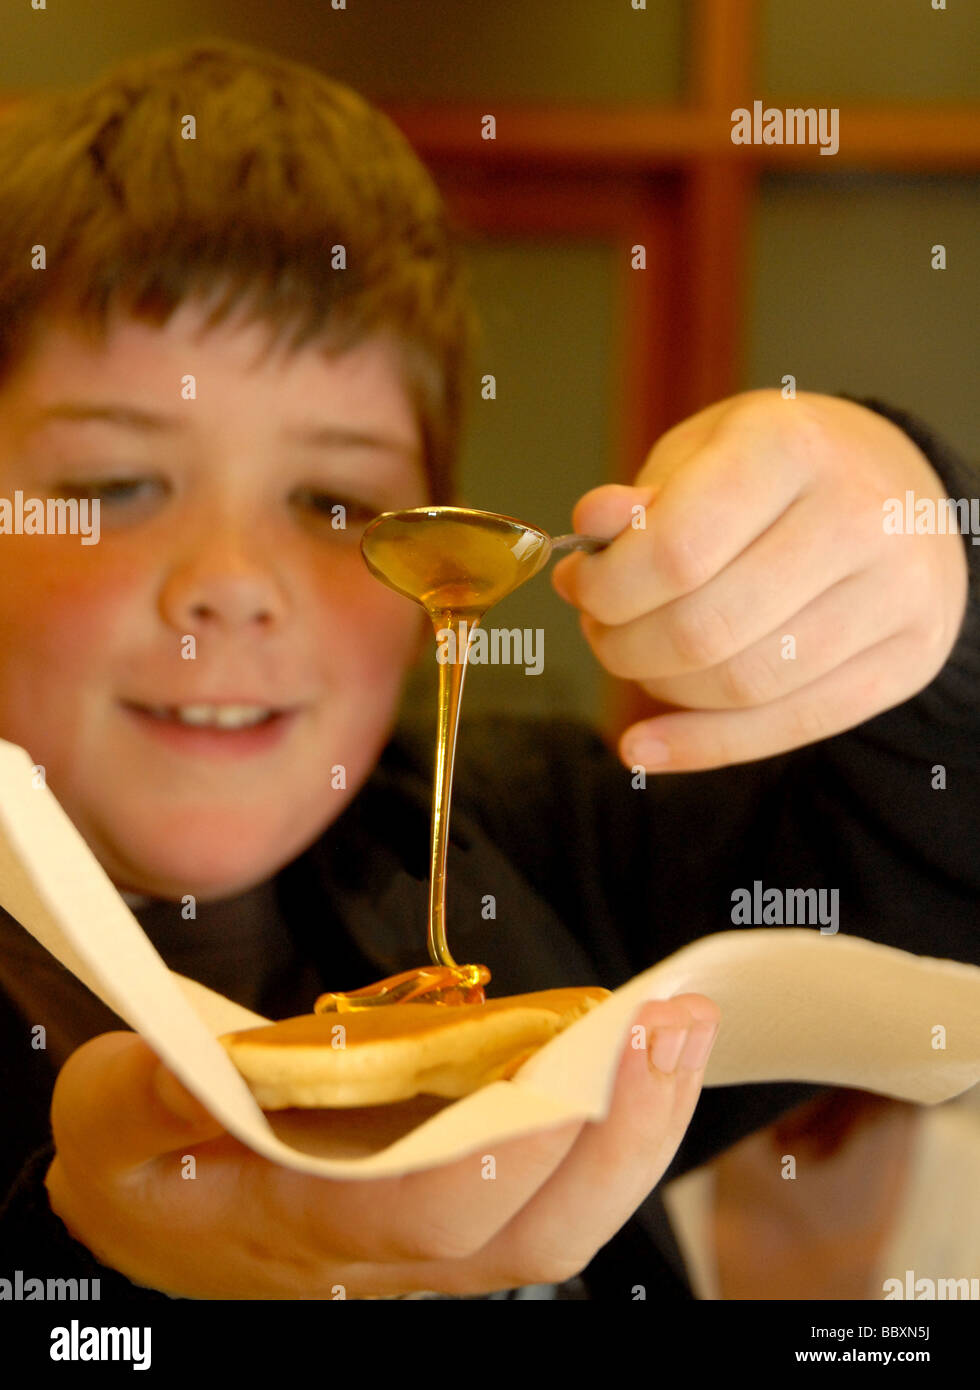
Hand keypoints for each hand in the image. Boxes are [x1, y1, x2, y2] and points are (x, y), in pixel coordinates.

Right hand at [44, 994, 719, 1298]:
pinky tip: (634, 1060)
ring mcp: (424, 1247)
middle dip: (616, 1131)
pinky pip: (547, 1197)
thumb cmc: (136, 1158)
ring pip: (555, 1227)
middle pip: (528, 1232)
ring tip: (679, 1033)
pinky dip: (606, 1132)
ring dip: (633, 1132)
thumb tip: (201, 1068)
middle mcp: (381, 1256)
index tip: (579, 1055)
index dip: (510, 1145)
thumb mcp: (110, 1113)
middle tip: (675, 1025)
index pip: (426, 1209)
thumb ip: (151, 1092)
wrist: (151, 1209)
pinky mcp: (446, 1218)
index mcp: (298, 1226)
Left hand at [553, 391, 968, 770]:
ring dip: (661, 689)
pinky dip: (702, 746)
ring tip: (635, 659)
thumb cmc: (780, 474)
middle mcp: (860, 516)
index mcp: (794, 446)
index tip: (579, 586)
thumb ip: (646, 499)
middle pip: (704, 628)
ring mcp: (897, 594)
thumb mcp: (706, 453)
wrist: (904, 495)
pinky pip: (791, 727)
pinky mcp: (909, 659)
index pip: (677, 549)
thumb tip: (591, 527)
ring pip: (743, 685)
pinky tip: (645, 747)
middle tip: (600, 630)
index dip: (608, 588)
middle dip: (624, 645)